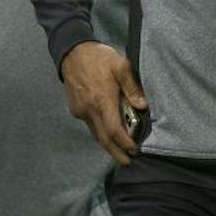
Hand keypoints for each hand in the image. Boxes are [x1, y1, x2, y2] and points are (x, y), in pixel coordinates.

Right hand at [61, 40, 145, 165]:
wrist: (72, 52)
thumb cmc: (99, 58)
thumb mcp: (121, 66)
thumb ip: (132, 87)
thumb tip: (142, 106)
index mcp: (102, 100)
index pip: (113, 129)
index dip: (124, 142)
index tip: (133, 149)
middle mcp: (89, 109)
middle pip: (103, 137)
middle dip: (115, 152)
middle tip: (126, 162)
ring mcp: (80, 110)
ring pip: (95, 132)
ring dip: (107, 143)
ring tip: (120, 151)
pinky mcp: (75, 109)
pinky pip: (90, 124)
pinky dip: (100, 131)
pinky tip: (109, 132)